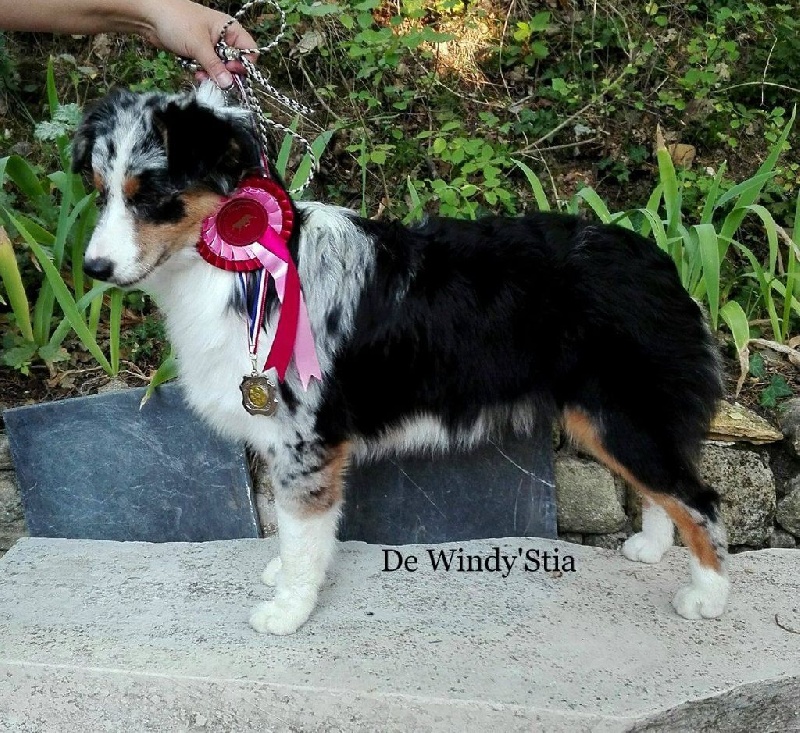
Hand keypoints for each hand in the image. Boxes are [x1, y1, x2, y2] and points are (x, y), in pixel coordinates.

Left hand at [141, 0, 257, 87]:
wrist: (149, 16)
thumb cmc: (177, 20)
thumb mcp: (198, 45)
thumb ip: (214, 67)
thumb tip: (229, 84)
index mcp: (229, 29)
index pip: (249, 51)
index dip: (244, 64)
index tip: (232, 72)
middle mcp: (223, 37)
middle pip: (235, 63)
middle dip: (225, 73)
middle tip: (215, 78)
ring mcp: (210, 46)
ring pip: (220, 68)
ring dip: (212, 75)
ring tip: (200, 75)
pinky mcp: (199, 53)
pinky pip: (207, 68)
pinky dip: (202, 73)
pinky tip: (194, 72)